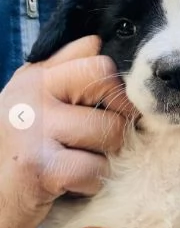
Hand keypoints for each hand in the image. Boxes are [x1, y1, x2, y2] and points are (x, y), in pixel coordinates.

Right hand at [0, 36, 136, 227]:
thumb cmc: (16, 151)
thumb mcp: (31, 102)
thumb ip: (62, 68)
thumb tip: (96, 41)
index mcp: (34, 78)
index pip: (99, 63)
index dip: (116, 91)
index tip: (108, 113)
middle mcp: (32, 96)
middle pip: (112, 92)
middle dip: (116, 123)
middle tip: (95, 144)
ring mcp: (34, 130)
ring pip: (111, 133)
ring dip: (104, 158)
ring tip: (77, 164)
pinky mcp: (40, 168)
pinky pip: (97, 170)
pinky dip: (91, 184)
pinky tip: (69, 186)